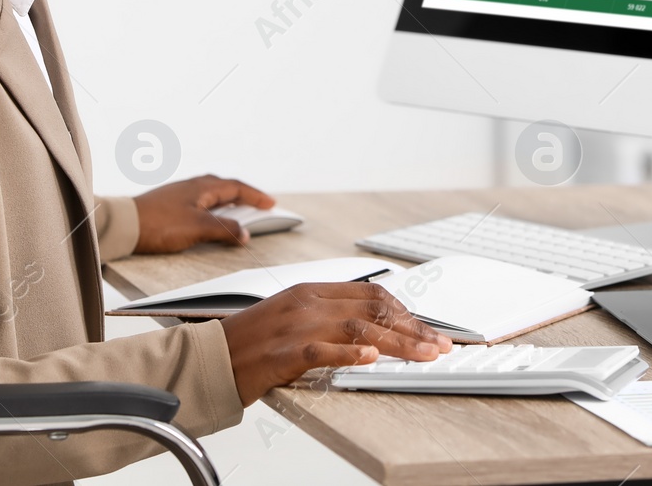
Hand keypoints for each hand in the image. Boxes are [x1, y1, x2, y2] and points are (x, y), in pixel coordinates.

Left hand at [132, 174, 275, 253]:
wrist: (124, 226)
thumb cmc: (159, 224)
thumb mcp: (198, 228)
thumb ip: (224, 229)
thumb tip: (245, 233)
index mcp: (203, 187)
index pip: (237, 187)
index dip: (256, 196)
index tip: (271, 204)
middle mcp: (193, 186)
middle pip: (226, 188)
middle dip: (245, 197)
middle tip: (260, 207)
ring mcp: (181, 194)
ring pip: (213, 194)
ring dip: (230, 203)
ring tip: (241, 213)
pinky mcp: (171, 204)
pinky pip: (202, 202)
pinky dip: (215, 208)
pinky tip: (212, 218)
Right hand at [219, 282, 451, 404]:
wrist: (211, 358)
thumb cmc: (252, 341)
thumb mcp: (293, 316)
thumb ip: (328, 315)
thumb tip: (371, 331)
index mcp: (311, 290)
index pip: (371, 294)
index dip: (405, 311)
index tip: (428, 329)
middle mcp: (307, 303)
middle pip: (372, 310)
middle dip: (413, 328)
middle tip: (440, 345)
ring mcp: (295, 326)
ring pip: (358, 330)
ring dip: (398, 344)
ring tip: (424, 356)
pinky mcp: (283, 353)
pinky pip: (323, 351)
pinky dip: (350, 356)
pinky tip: (372, 361)